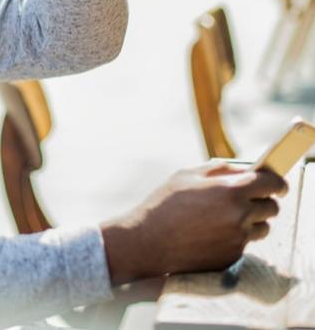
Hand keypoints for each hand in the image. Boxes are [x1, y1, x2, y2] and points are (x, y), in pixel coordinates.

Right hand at [100, 162, 286, 284]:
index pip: (272, 184)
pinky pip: (245, 243)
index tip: (275, 184)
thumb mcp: (186, 175)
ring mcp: (238, 239)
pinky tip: (211, 232)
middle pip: (272, 207)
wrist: (149, 241)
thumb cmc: (164, 203)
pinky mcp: (233, 256)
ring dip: (252, 220)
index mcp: (230, 190)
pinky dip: (235, 236)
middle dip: (263, 201)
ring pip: (262, 227)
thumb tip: (244, 169)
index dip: (276, 182)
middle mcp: (240, 216)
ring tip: (225, 217)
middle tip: (246, 199)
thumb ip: (219, 169)